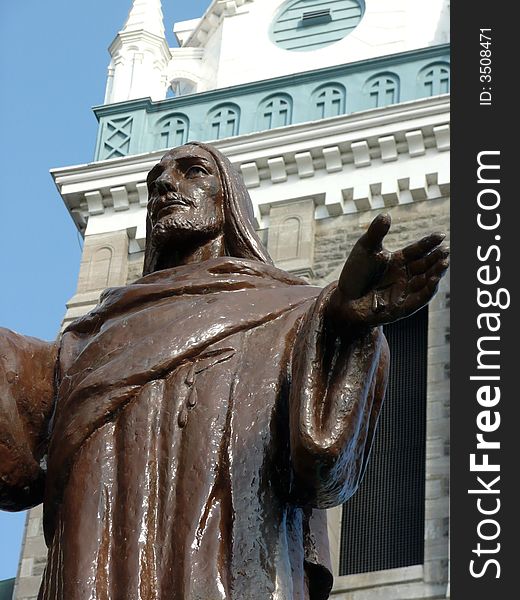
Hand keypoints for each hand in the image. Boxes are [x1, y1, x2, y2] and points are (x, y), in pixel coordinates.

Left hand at [327, 214, 448, 328]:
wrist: (344, 300)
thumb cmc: (355, 274)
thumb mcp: (365, 250)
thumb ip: (376, 233)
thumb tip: (386, 215)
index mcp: (399, 260)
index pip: (417, 250)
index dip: (429, 243)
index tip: (441, 235)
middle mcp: (405, 275)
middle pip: (425, 265)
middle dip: (436, 258)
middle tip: (446, 251)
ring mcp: (404, 291)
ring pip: (425, 282)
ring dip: (436, 273)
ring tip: (444, 263)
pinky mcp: (401, 308)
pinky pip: (418, 300)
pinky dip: (427, 291)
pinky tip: (433, 281)